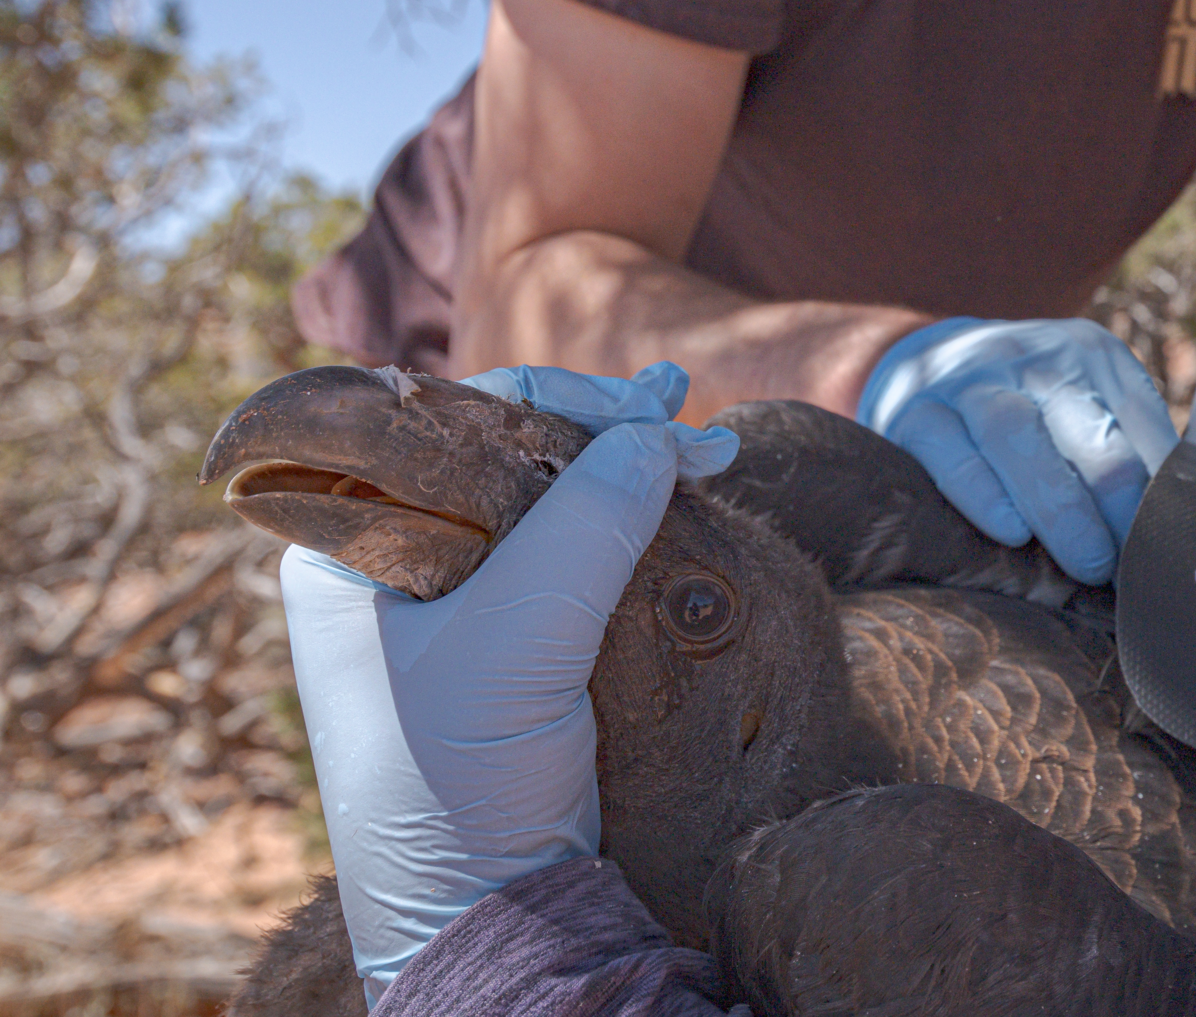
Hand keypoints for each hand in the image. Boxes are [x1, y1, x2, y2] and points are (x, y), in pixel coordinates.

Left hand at [282, 361, 737, 999]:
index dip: (557, 407)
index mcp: (345, 549)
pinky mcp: (518, 649)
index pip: (449, 429)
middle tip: (694, 417)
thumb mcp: (516, 640)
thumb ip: (583, 525)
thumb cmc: (456, 790)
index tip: (653, 407)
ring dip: (634, 472)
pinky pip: (580, 558)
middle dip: (607, 433)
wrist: (491, 924)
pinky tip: (688, 500)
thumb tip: (655, 431)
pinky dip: (639, 525)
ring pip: (553, 503)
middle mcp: (395, 566)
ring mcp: (460, 608)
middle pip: (508, 458)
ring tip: (715, 451)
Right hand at [857, 318, 1176, 584]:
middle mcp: (1034, 358)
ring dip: (1057, 505)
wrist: (928, 361)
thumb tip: (1187, 524)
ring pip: (1015, 433)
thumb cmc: (1030, 407)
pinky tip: (1009, 530)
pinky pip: (948, 450)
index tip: (1170, 549)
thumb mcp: (1085, 404)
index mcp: (1092, 356)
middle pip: (1086, 430)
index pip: (1139, 425)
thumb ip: (1131, 452)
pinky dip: (980, 492)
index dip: (1159, 492)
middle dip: (1116, 506)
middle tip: (1129, 566)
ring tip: (1085, 560)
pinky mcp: (917, 411)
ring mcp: (971, 380)